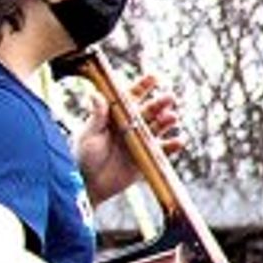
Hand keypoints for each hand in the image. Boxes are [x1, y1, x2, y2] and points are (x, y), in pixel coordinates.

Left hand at [74, 73, 186, 200]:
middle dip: (160, 103)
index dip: (142, 86)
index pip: (130, 97)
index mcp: (115, 116)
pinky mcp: (147, 158)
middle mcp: (130, 126)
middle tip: (170, 98)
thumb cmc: (83, 157)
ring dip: (167, 122)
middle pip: (148, 111)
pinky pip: (163, 151)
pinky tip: (180, 141)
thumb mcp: (88, 135)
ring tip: (173, 118)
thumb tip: (95, 94)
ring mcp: (140, 142)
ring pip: (158, 128)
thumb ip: (97, 116)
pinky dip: (173, 146)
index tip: (154, 77)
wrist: (88, 185)